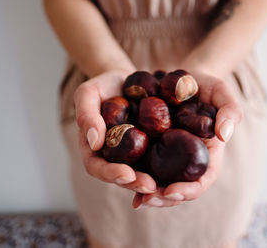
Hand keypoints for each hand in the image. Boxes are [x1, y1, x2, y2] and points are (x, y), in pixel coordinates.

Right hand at [74, 70, 156, 193]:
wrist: (125, 80)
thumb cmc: (102, 86)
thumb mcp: (88, 94)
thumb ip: (86, 115)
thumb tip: (95, 142)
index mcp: (94, 149)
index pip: (97, 167)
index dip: (110, 173)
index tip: (126, 174)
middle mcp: (114, 157)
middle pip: (122, 176)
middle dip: (135, 183)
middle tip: (150, 186)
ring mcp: (134, 154)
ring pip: (142, 173)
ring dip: (152, 181)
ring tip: (165, 185)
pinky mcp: (152, 147)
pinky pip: (159, 159)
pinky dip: (168, 167)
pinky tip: (180, 170)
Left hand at [132, 72, 242, 207]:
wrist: (178, 76)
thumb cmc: (204, 85)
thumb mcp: (220, 91)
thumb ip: (230, 110)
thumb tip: (225, 135)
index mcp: (207, 154)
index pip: (202, 181)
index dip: (189, 190)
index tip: (171, 190)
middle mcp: (186, 160)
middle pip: (178, 189)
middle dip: (163, 199)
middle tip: (146, 199)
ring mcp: (168, 156)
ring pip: (159, 183)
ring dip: (147, 194)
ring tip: (135, 198)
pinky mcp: (150, 148)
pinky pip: (142, 166)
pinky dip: (133, 175)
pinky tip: (121, 178)